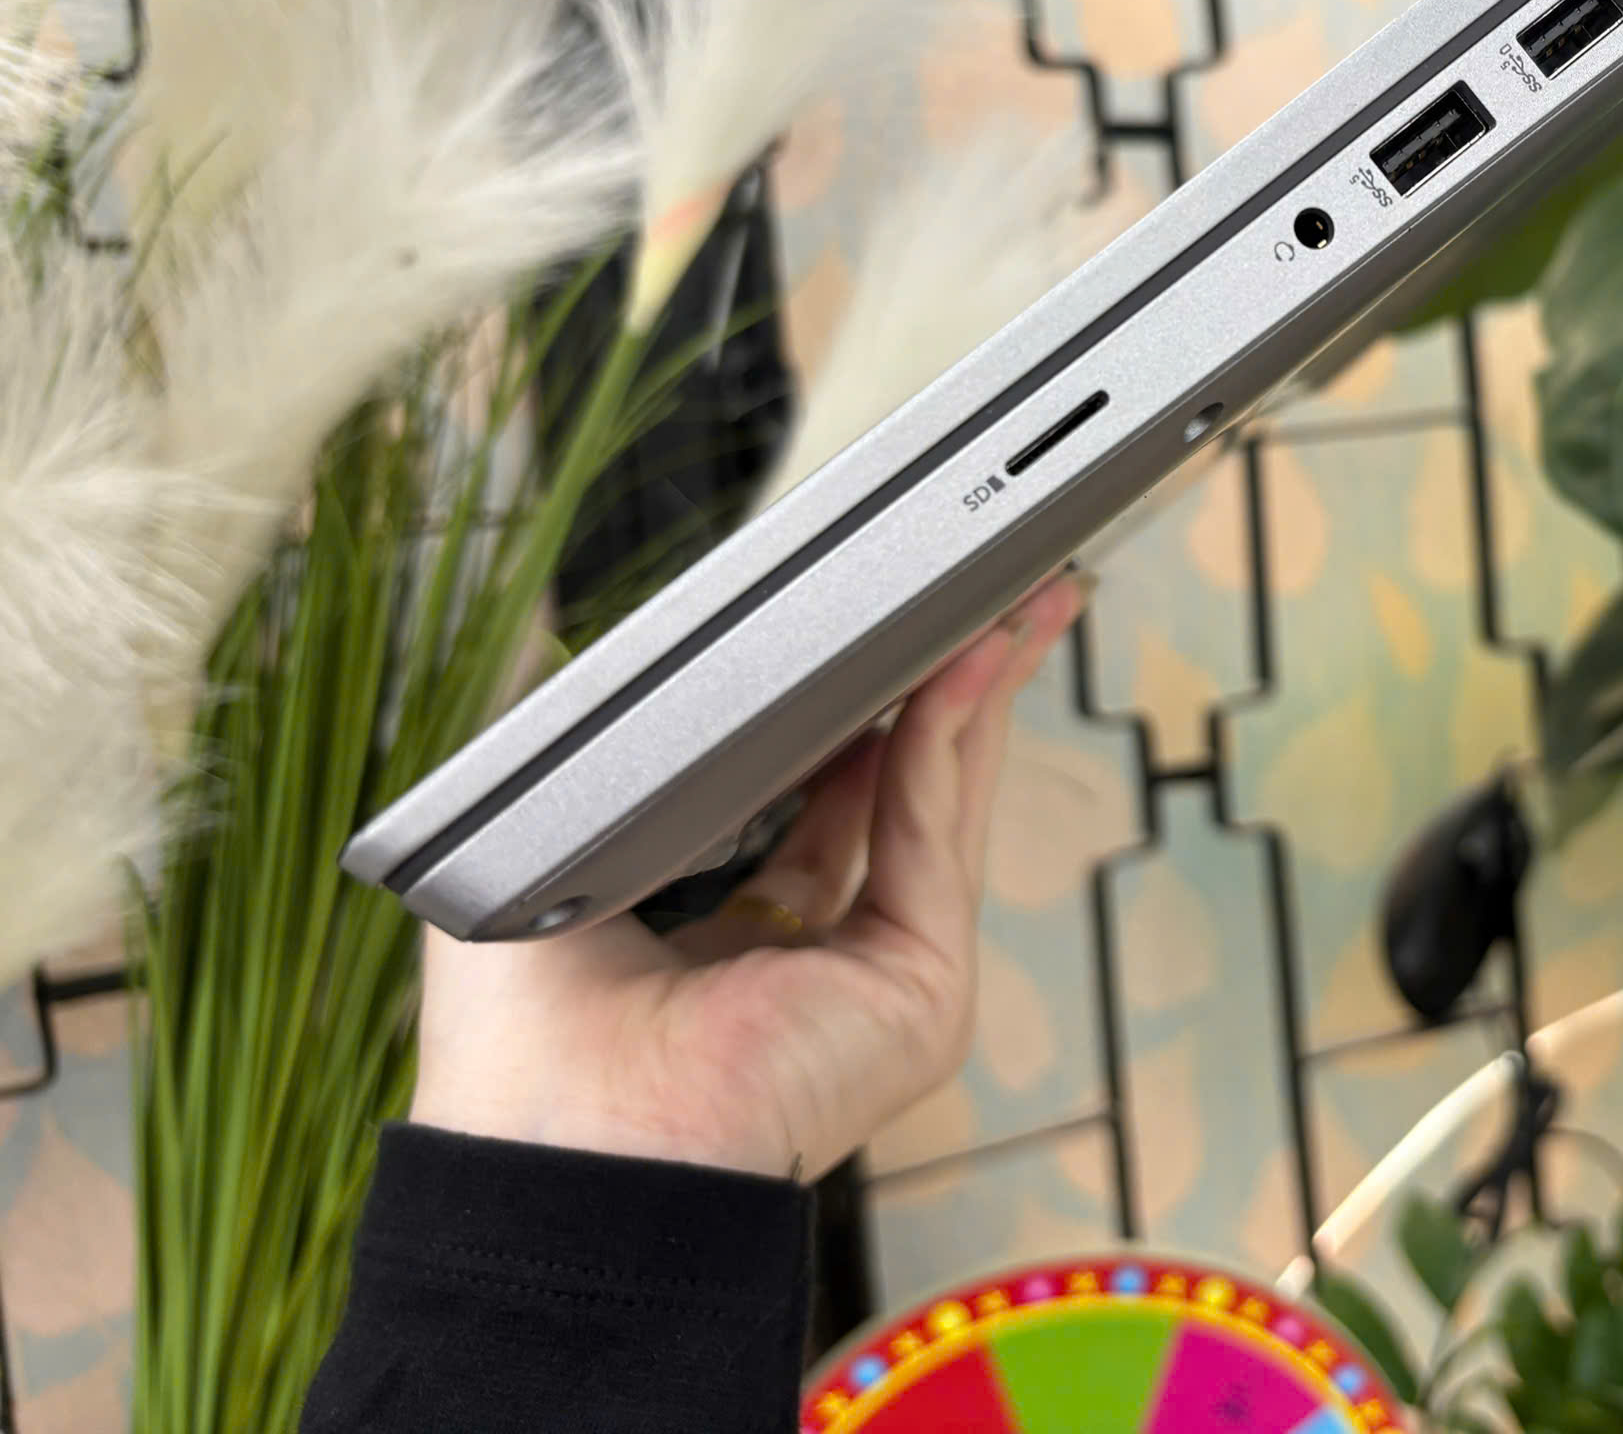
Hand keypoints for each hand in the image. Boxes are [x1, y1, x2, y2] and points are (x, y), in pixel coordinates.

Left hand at [408, 575, 1085, 1180]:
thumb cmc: (521, 1039)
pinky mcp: (921, 986)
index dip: (843, 703)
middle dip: (931, 682)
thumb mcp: (546, 844)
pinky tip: (951, 659)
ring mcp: (877, 975)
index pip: (810, 797)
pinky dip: (949, 732)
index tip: (864, 620)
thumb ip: (570, 737)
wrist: (560, 1147)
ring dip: (967, 688)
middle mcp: (812, 958)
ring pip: (935, 798)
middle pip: (891, 787)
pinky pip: (935, 829)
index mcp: (726, 934)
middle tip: (962, 586)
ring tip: (991, 593)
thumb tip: (559, 627)